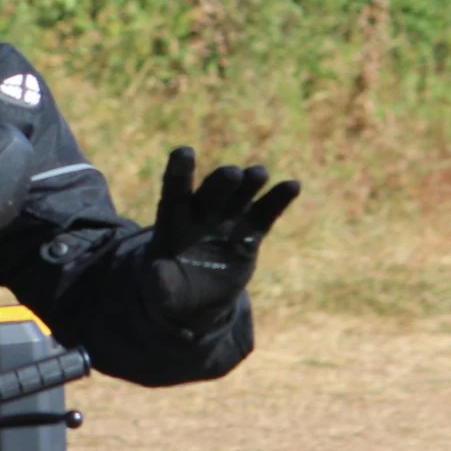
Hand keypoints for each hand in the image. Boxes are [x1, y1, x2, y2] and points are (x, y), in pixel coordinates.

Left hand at [144, 147, 300, 327]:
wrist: (196, 298)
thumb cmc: (171, 286)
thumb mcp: (160, 288)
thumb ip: (159, 280)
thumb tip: (157, 276)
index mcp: (173, 219)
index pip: (174, 190)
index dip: (179, 171)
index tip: (184, 152)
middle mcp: (202, 212)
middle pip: (212, 191)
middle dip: (222, 182)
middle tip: (232, 173)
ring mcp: (227, 220)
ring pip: (240, 195)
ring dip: (250, 183)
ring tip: (259, 173)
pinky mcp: (250, 233)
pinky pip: (265, 213)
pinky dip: (278, 199)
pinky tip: (292, 186)